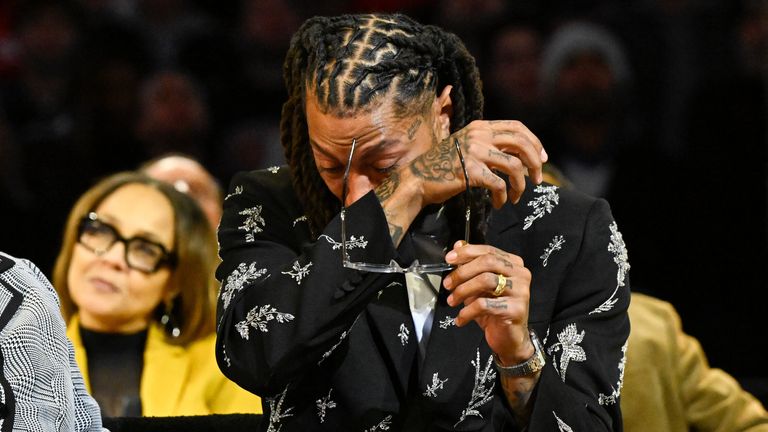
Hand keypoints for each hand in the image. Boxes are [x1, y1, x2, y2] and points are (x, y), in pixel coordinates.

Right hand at [406, 120, 546, 208]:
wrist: (418, 179)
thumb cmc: (442, 167)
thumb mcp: (467, 147)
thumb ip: (489, 146)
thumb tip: (517, 155)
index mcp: (480, 127)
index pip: (516, 127)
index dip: (534, 142)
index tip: (542, 158)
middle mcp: (478, 135)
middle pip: (521, 142)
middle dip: (534, 162)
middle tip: (536, 179)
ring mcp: (474, 152)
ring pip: (514, 165)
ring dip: (521, 184)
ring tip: (517, 196)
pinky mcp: (470, 171)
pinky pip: (499, 184)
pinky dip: (504, 196)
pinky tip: (500, 203)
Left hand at [442, 241, 533, 363]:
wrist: (510, 338)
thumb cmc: (494, 309)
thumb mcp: (479, 286)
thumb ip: (471, 265)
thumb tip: (458, 245)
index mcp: (514, 264)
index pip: (489, 251)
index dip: (467, 252)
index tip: (449, 259)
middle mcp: (521, 274)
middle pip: (487, 263)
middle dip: (463, 272)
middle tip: (447, 284)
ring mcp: (521, 291)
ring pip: (486, 281)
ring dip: (463, 291)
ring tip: (451, 301)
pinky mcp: (516, 309)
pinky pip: (485, 305)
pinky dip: (467, 312)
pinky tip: (460, 319)